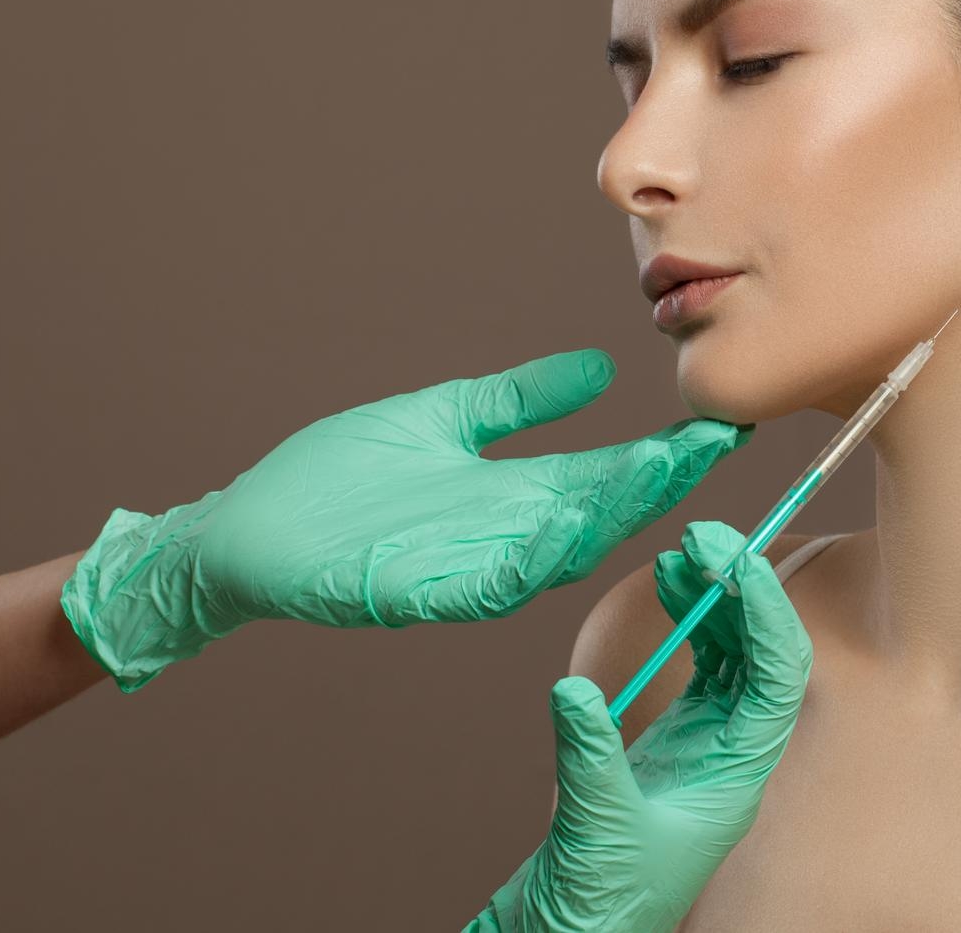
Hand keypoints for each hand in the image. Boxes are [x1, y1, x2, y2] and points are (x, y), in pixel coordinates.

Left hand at [60, 349, 750, 690]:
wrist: (246, 531)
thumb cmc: (336, 479)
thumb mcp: (443, 418)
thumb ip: (518, 399)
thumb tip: (596, 368)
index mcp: (518, 494)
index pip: (608, 474)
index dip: (664, 454)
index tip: (714, 422)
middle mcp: (509, 535)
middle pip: (601, 514)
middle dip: (657, 482)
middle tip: (707, 445)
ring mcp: (471, 567)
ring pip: (562, 550)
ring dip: (612, 515)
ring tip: (657, 474)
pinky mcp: (425, 592)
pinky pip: (495, 582)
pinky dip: (539, 557)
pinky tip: (572, 526)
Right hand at [469, 520, 814, 931]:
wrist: (575, 932)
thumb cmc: (602, 898)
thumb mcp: (596, 822)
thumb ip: (589, 754)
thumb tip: (575, 688)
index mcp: (741, 771)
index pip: (779, 673)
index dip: (765, 610)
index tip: (733, 558)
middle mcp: (735, 749)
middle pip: (761, 651)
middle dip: (741, 588)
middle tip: (706, 534)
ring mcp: (707, 740)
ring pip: (732, 652)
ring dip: (714, 598)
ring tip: (684, 551)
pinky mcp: (674, 738)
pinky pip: (699, 665)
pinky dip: (688, 621)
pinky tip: (670, 590)